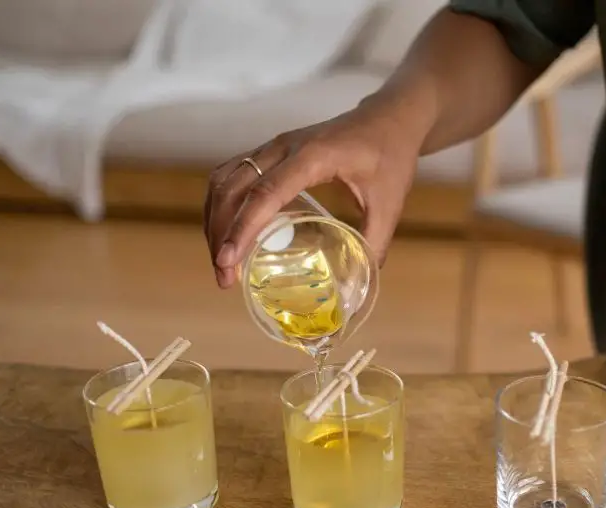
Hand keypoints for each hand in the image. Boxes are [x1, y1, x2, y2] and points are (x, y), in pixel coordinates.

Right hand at [203, 98, 423, 287]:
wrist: (388, 119)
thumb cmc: (390, 156)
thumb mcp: (390, 204)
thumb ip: (374, 244)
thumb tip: (358, 290)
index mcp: (312, 156)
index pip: (265, 194)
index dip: (242, 229)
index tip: (228, 261)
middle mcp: (283, 147)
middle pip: (233, 188)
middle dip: (220, 234)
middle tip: (224, 276)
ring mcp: (273, 147)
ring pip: (224, 181)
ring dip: (215, 221)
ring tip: (222, 262)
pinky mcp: (270, 152)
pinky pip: (231, 176)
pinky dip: (222, 206)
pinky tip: (228, 234)